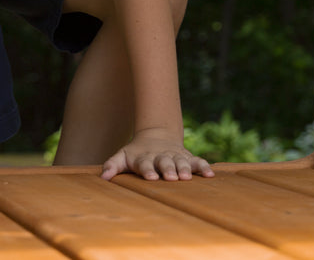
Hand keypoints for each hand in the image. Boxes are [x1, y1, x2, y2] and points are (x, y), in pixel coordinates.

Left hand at [100, 130, 214, 180]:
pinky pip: (197, 162)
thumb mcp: (122, 156)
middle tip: (171, 177)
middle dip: (168, 169)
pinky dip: (204, 167)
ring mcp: (175, 156)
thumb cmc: (136, 153)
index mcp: (144, 158)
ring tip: (187, 177)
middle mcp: (161, 157)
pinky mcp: (187, 157)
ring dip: (185, 169)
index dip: (148, 170)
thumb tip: (103, 177)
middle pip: (165, 162)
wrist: (156, 136)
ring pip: (181, 162)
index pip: (145, 164)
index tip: (151, 177)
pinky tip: (210, 175)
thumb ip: (112, 165)